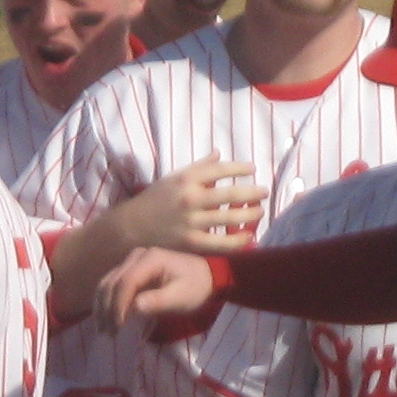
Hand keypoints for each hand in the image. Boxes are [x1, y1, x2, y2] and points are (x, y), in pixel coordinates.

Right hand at [95, 247, 218, 332]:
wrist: (205, 276)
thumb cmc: (196, 287)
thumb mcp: (182, 297)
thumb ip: (159, 301)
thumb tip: (135, 308)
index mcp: (151, 258)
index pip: (126, 282)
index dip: (118, 305)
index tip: (118, 326)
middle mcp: (137, 256)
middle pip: (112, 282)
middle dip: (106, 309)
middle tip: (107, 333)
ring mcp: (131, 261)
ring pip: (107, 283)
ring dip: (102, 306)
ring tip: (104, 329)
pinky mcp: (129, 269)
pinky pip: (112, 284)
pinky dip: (106, 302)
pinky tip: (105, 319)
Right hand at [118, 156, 264, 254]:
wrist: (132, 227)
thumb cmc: (155, 200)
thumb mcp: (174, 178)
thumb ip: (198, 167)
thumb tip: (219, 153)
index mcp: (186, 179)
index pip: (220, 169)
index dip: (240, 168)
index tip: (253, 169)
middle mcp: (190, 198)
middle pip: (230, 194)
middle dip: (252, 192)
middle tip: (265, 192)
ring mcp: (192, 221)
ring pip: (229, 217)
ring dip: (250, 214)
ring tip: (260, 212)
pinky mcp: (191, 242)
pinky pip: (220, 242)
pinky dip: (237, 240)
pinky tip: (248, 237)